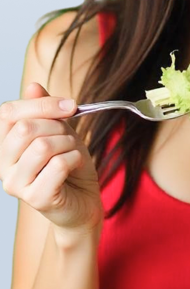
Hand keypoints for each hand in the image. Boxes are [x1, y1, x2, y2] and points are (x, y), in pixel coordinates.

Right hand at [0, 82, 103, 236]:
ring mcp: (16, 184)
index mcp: (4, 145)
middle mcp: (3, 165)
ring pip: (42, 146)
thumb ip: (43, 110)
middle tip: (70, 137)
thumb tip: (32, 86)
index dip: (41, 104)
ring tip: (73, 152)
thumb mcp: (58, 130)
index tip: (70, 106)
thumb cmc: (68, 166)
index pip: (8, 112)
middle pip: (25, 128)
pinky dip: (75, 158)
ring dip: (68, 143)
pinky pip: (58, 165)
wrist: (83, 201)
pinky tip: (75, 166)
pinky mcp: (35, 198)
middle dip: (57, 126)